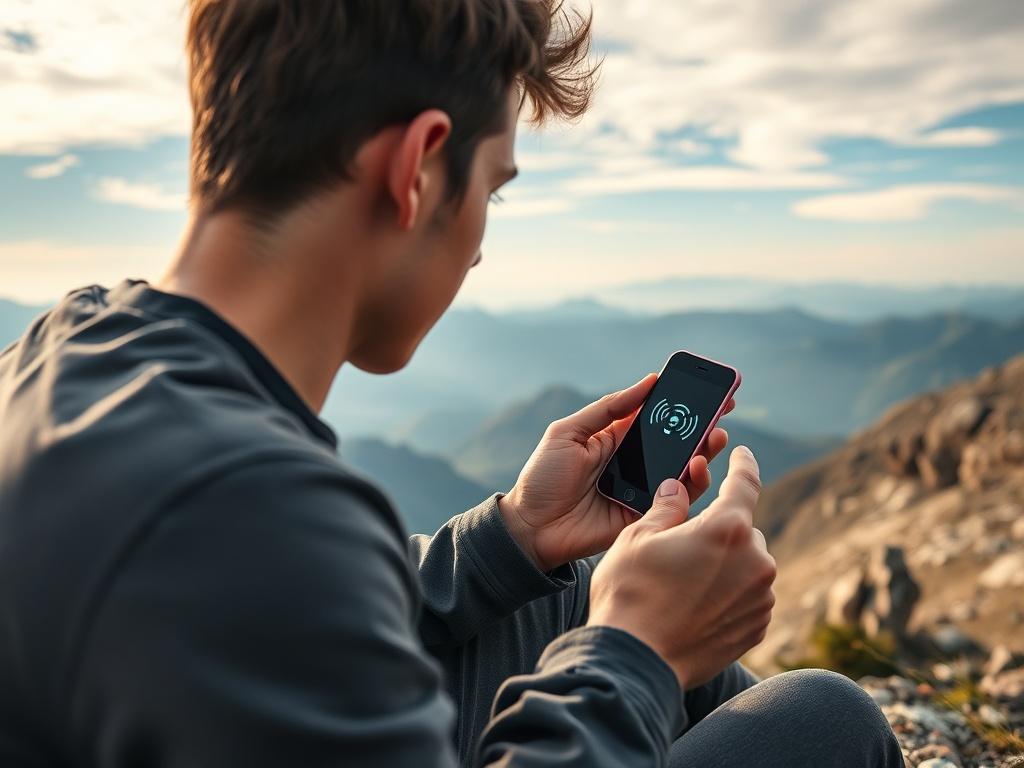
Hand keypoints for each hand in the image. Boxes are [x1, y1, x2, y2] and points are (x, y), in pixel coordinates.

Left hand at [498, 374, 734, 571]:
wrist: (528, 529)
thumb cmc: (542, 477)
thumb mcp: (568, 432)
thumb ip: (609, 409)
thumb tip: (649, 381)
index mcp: (617, 438)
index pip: (657, 416)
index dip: (682, 403)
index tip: (709, 387)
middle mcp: (635, 462)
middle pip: (677, 441)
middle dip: (703, 424)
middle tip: (725, 408)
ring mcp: (642, 489)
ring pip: (683, 470)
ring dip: (704, 452)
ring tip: (716, 437)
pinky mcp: (645, 516)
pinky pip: (676, 501)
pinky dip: (691, 485)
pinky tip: (696, 467)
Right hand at [587, 446, 775, 689]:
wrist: (636, 661)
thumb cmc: (630, 593)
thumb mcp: (637, 537)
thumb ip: (666, 507)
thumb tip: (677, 489)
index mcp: (728, 529)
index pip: (745, 482)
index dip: (744, 463)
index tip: (742, 454)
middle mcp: (756, 560)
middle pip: (743, 530)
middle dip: (719, 531)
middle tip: (682, 547)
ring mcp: (761, 597)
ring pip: (747, 564)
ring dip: (725, 565)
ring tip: (683, 585)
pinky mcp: (757, 627)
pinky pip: (748, 597)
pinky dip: (729, 594)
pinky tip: (695, 606)